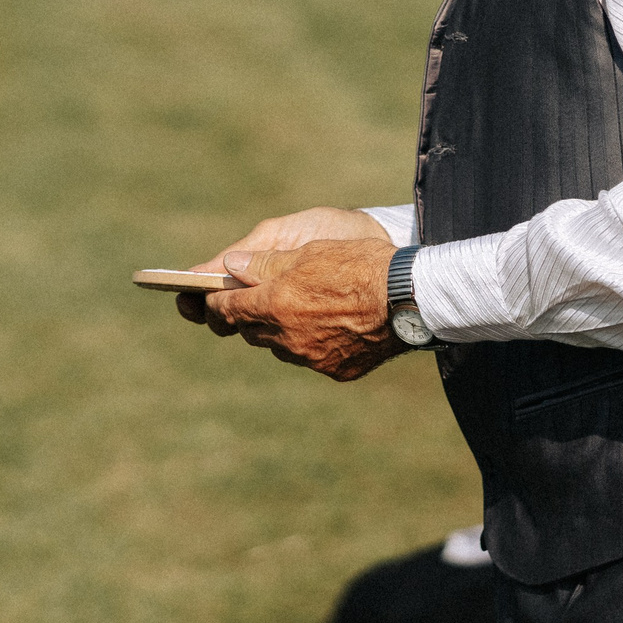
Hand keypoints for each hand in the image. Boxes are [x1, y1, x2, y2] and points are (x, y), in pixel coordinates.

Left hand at [199, 238, 405, 381]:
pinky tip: (333, 326)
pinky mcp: (336, 370)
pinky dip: (313, 343)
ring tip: (302, 308)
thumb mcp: (309, 252)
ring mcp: (311, 359)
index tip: (212, 296)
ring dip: (280, 330)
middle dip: (248, 314)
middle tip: (258, 298)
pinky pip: (312, 358)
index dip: (216, 301)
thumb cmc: (359, 265)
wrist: (409, 298)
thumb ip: (265, 264)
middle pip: (250, 330)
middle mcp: (287, 338)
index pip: (227, 309)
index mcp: (275, 305)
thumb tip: (231, 266)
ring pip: (280, 346)